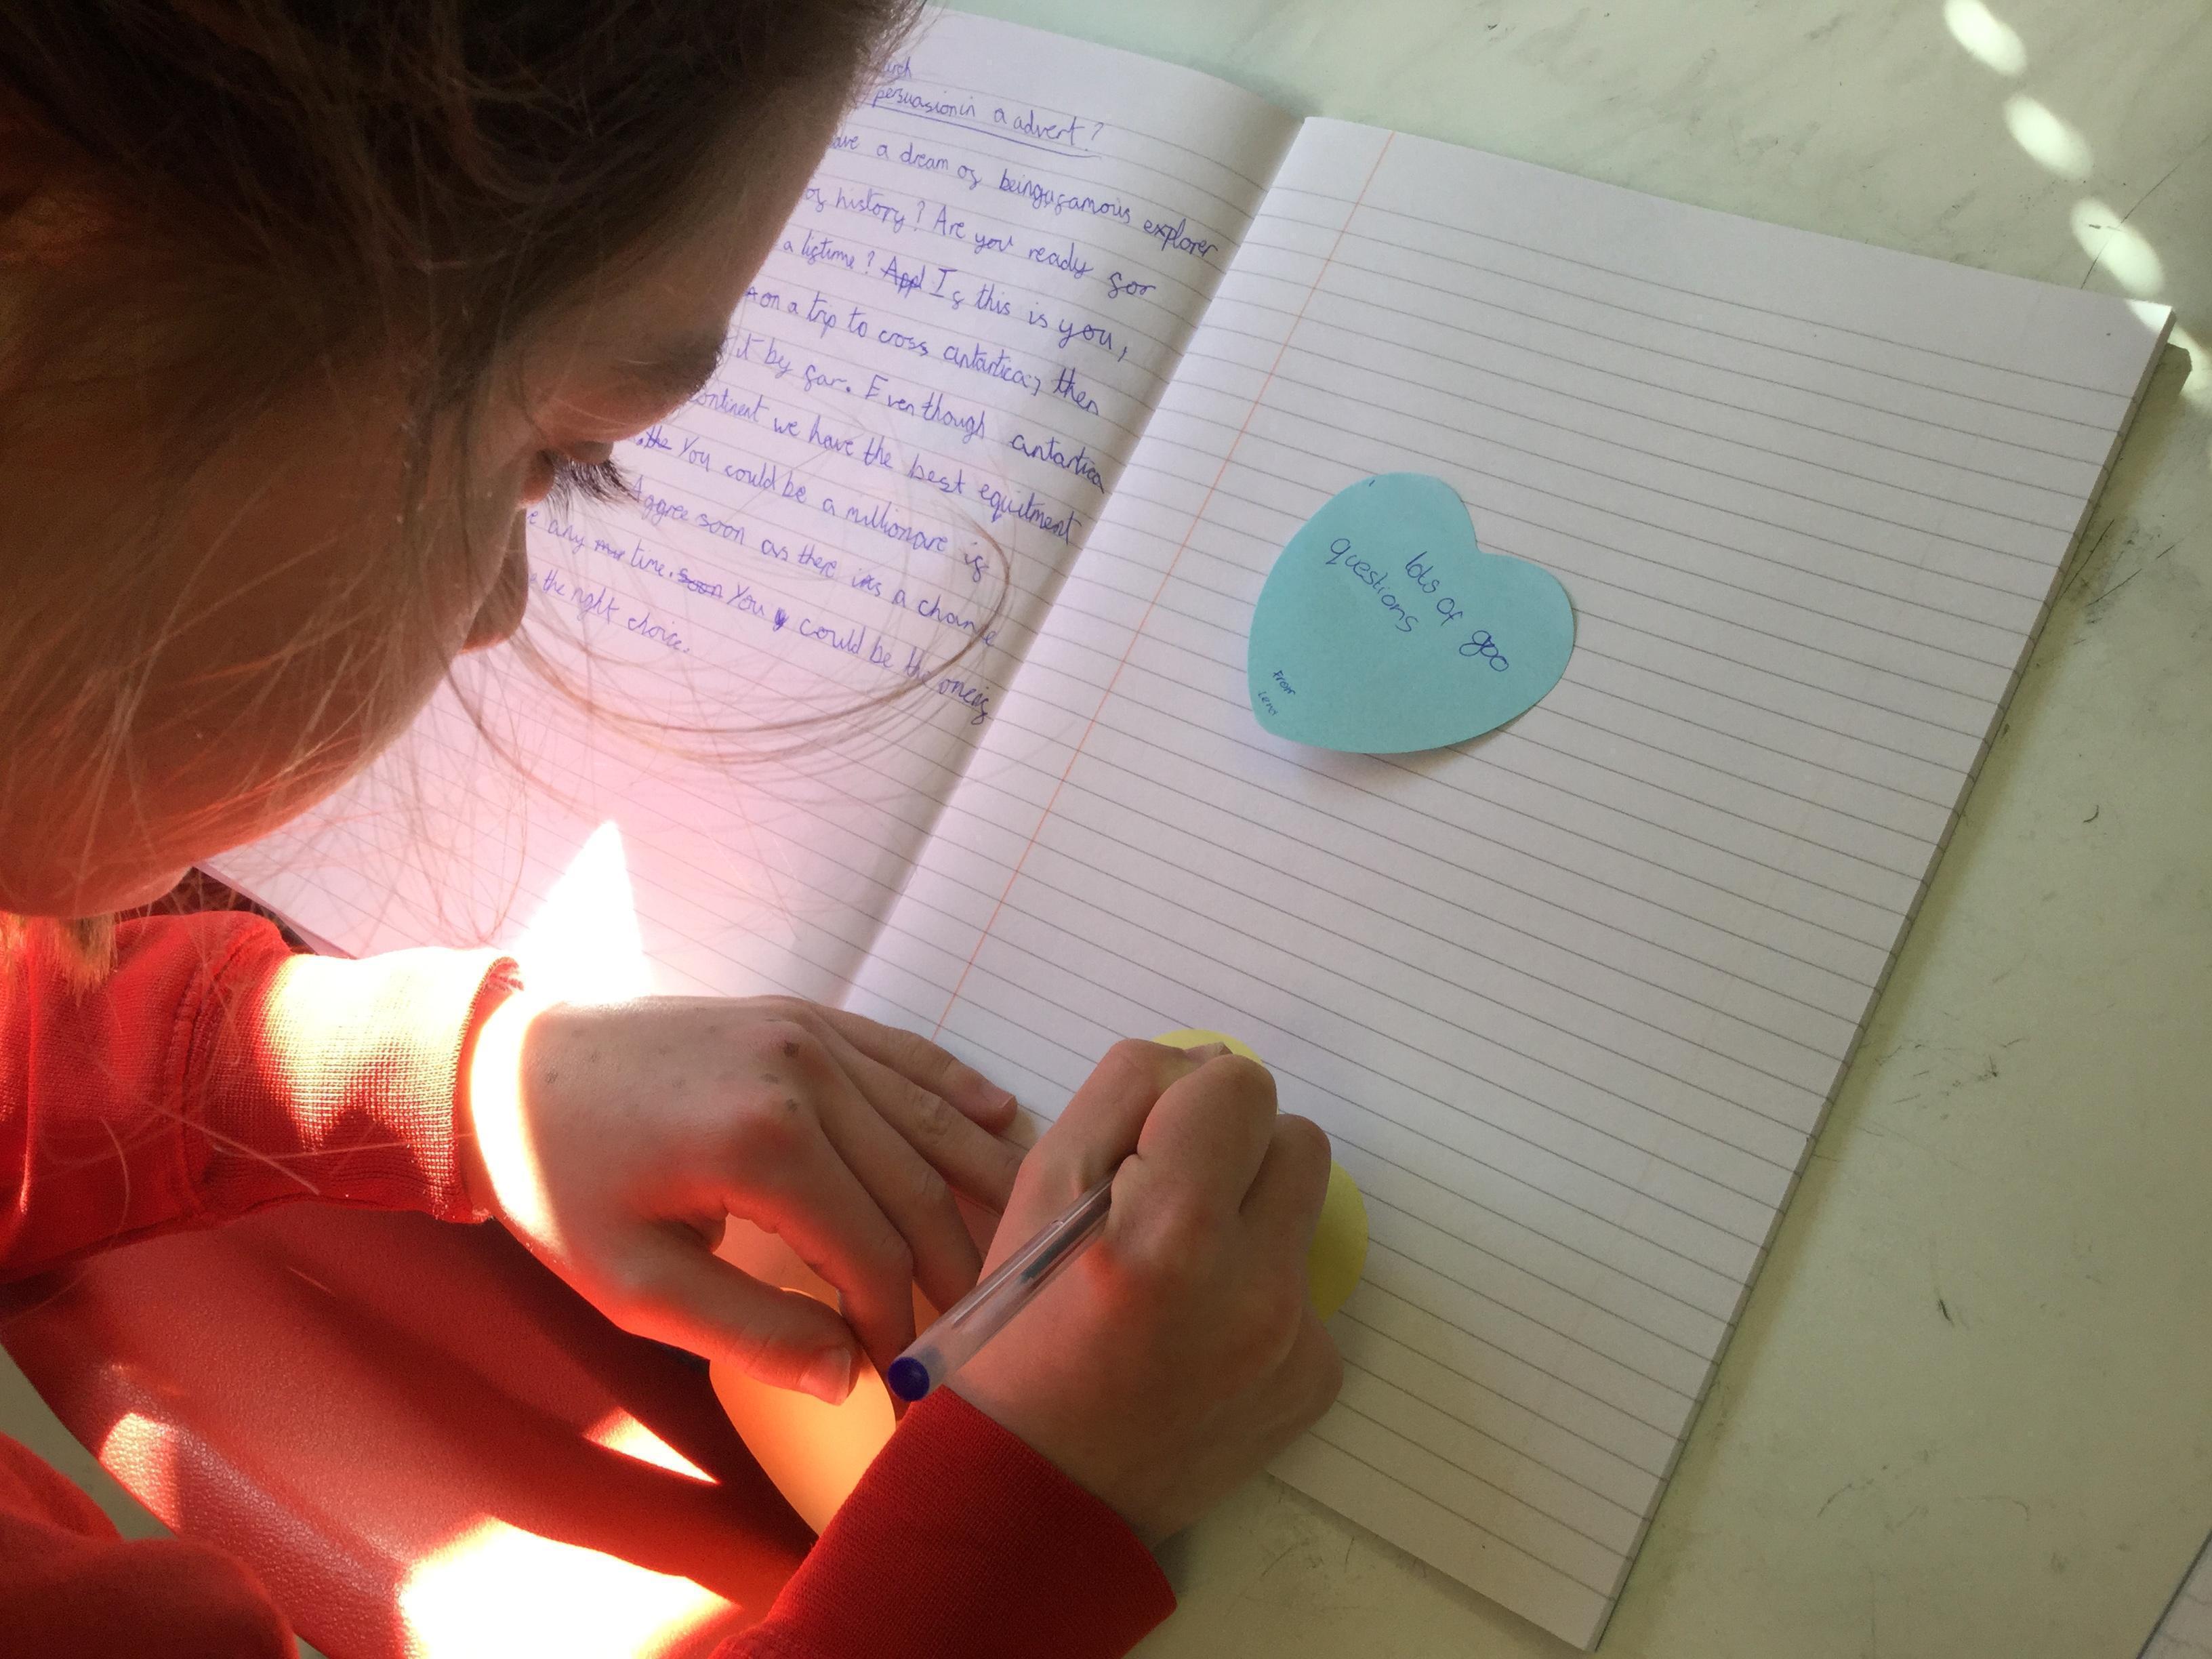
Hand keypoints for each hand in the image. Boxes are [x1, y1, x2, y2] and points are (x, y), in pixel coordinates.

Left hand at [459, 993, 1022, 1401]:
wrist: (505, 1068)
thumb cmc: (560, 1182)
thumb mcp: (635, 1285)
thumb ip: (751, 1333)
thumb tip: (850, 1375)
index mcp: (765, 1142)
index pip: (872, 1254)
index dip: (896, 1325)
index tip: (901, 1379)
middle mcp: (806, 1072)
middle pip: (918, 1188)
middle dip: (955, 1267)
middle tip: (979, 1327)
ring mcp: (809, 1032)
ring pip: (928, 1120)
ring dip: (981, 1183)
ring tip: (1022, 1240)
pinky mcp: (801, 1013)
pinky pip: (902, 1053)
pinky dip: (956, 1089)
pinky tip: (1002, 1122)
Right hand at [949, 1040, 1343, 1544]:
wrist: (1038, 1491)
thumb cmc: (1018, 1330)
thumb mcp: (1037, 1188)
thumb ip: (1124, 1096)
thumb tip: (1207, 1062)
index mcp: (1174, 1226)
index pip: (1243, 1084)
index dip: (1192, 1102)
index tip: (1152, 1148)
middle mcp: (1254, 1283)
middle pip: (1297, 1139)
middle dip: (1237, 1152)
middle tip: (1170, 1202)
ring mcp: (1295, 1339)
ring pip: (1305, 1210)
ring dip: (1253, 1217)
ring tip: (1183, 1269)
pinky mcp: (1316, 1382)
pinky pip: (1307, 1290)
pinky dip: (1259, 1292)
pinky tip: (1199, 1334)